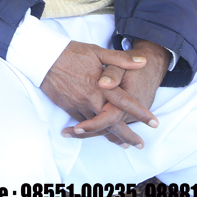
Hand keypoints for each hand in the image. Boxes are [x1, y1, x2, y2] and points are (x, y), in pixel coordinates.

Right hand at [40, 41, 156, 147]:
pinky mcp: (68, 107)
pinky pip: (82, 123)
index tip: (154, 123)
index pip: (125, 102)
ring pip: (97, 126)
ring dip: (111, 136)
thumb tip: (141, 62)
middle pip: (112, 123)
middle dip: (127, 136)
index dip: (141, 113)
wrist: (42, 57)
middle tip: (139, 144)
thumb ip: (120, 59)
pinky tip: (99, 134)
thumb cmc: (71, 52)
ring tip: (123, 143)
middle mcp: (91, 98)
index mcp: (101, 85)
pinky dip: (92, 130)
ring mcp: (79, 104)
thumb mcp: (97, 51)